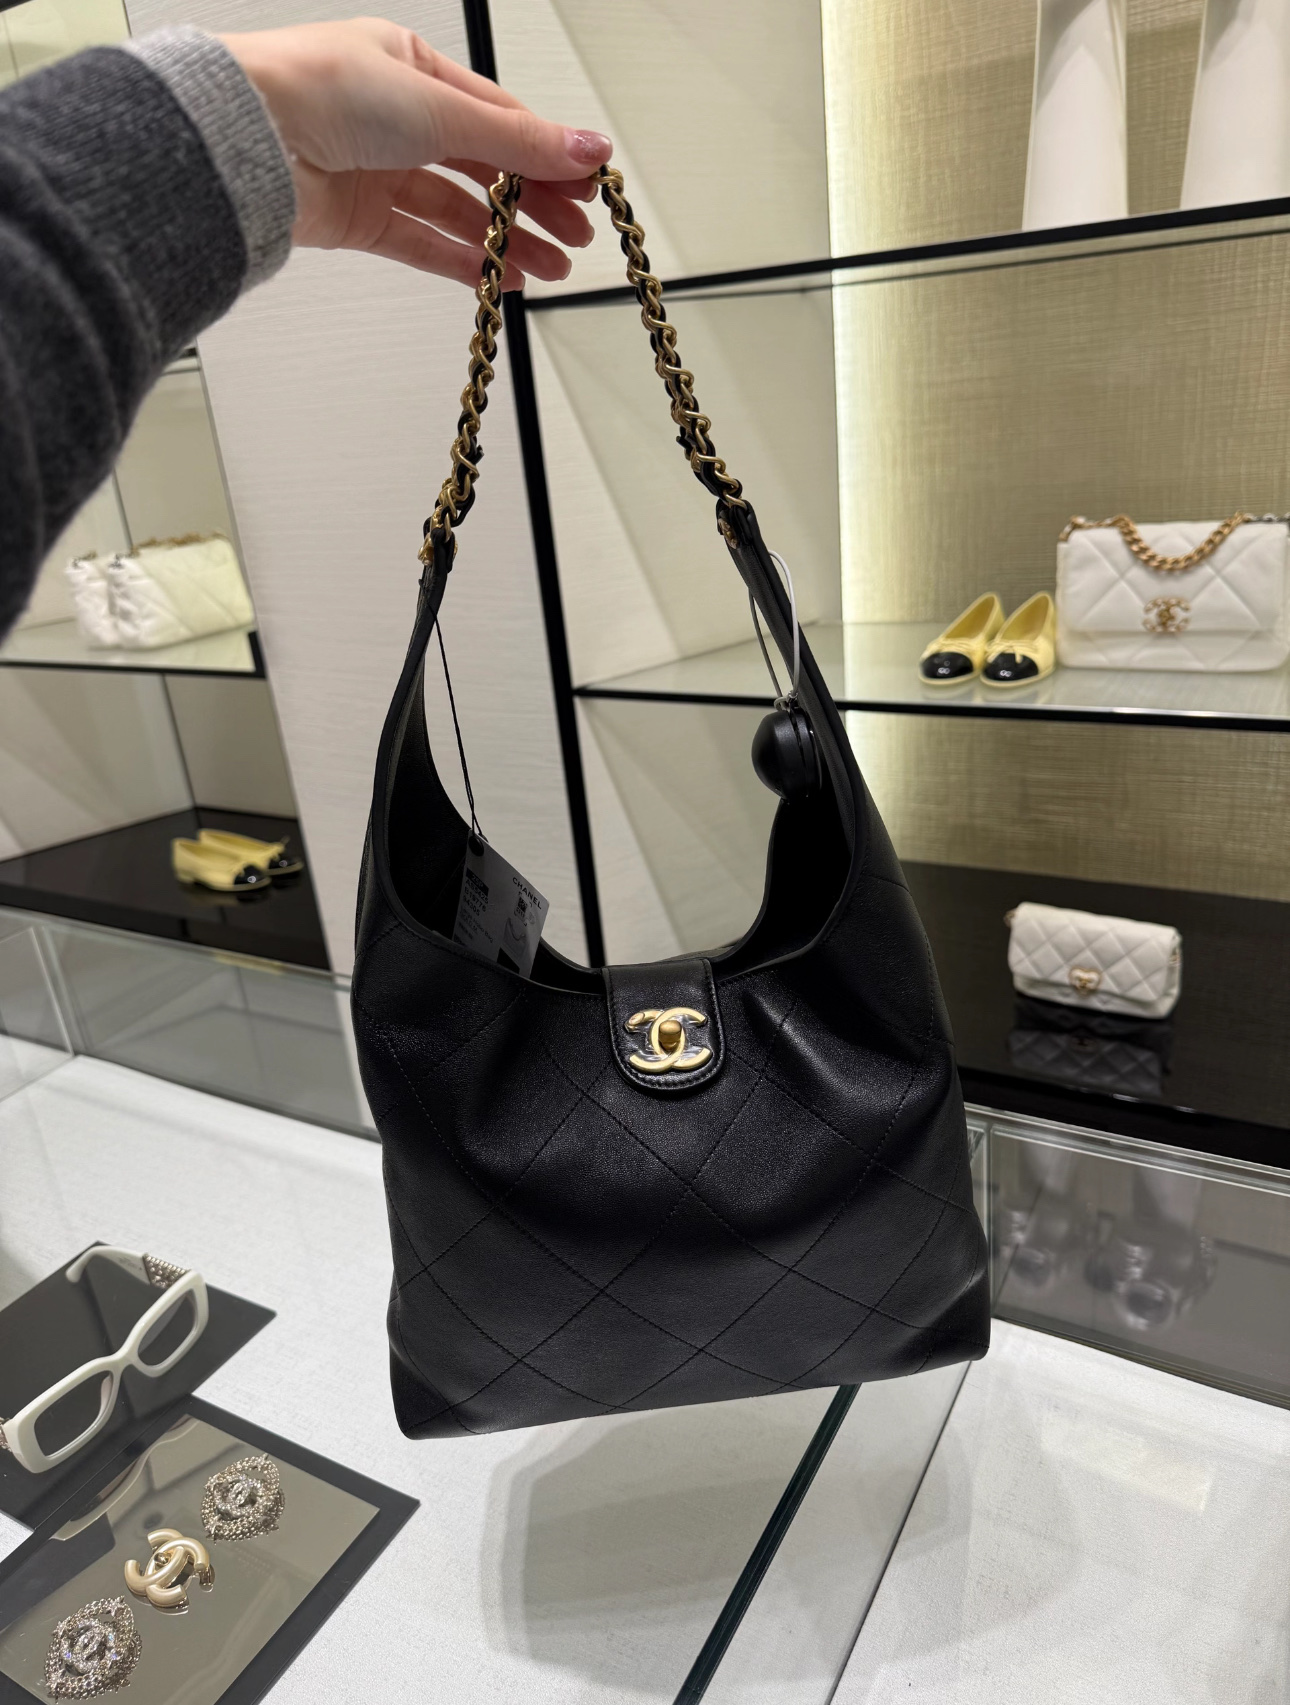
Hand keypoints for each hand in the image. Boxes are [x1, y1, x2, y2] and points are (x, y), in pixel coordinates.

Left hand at [220, 17, 611, 288]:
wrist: (246, 139)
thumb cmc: (318, 91)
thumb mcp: (438, 107)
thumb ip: (517, 138)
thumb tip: (585, 145)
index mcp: (411, 65)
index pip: (498, 117)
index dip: (547, 153)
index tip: (588, 184)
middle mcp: (394, 116)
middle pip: (482, 166)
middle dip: (533, 204)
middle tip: (575, 235)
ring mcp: (375, 169)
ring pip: (456, 210)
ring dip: (504, 240)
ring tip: (548, 268)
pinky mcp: (357, 218)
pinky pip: (421, 242)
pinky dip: (461, 261)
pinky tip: (498, 277)